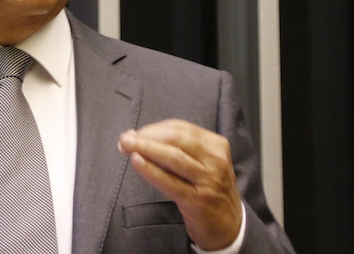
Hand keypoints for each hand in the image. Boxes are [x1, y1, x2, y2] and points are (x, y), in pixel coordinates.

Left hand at [118, 119, 242, 250]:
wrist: (229, 224)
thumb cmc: (208, 188)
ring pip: (173, 157)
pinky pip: (170, 181)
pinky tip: (137, 162)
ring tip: (125, 146)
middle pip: (175, 138)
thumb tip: (137, 136)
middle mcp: (214, 159)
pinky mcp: (198, 200)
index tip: (133, 133)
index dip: (152, 129)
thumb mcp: (202, 161)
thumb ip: (176, 148)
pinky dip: (151, 170)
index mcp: (215, 144)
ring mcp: (208, 179)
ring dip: (145, 148)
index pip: (179, 128)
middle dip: (146, 137)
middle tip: (124, 139)